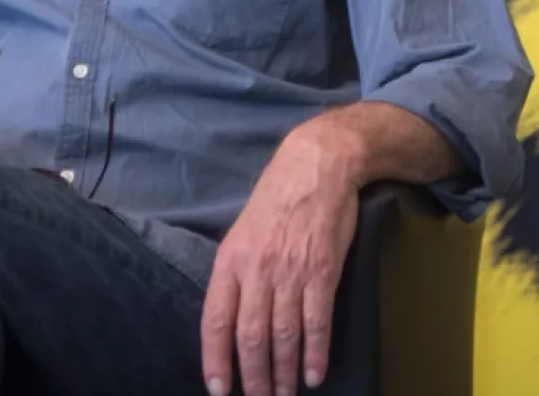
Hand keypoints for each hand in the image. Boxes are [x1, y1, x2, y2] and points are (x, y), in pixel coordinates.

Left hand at [200, 121, 361, 395]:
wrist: (316, 166)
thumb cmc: (276, 199)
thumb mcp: (242, 231)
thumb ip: (236, 273)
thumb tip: (230, 316)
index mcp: (230, 260)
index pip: (215, 320)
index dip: (215, 359)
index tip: (218, 389)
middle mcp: (257, 270)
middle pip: (250, 336)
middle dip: (253, 377)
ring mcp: (291, 272)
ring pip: (283, 335)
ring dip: (282, 373)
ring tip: (283, 395)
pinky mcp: (323, 272)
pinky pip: (317, 322)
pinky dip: (315, 353)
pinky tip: (313, 373)